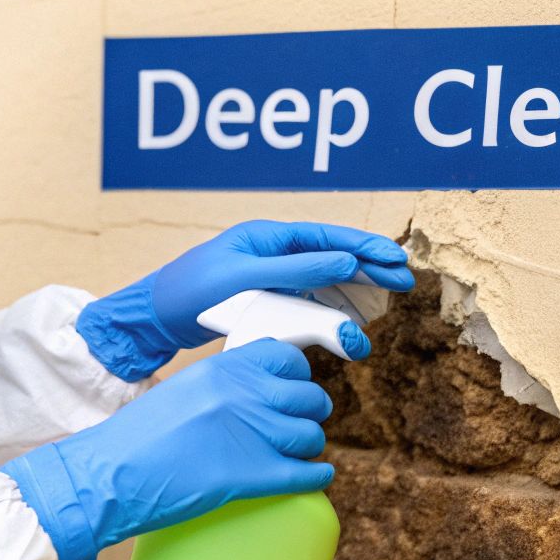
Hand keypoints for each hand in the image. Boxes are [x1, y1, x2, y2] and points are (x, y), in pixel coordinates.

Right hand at [0, 339, 333, 559]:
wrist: (110, 475)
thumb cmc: (134, 438)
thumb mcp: (179, 392)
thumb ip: (219, 387)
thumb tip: (250, 395)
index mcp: (222, 369)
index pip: (287, 358)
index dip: (296, 376)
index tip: (290, 389)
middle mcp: (242, 394)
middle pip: (309, 397)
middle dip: (308, 413)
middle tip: (295, 425)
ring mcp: (252, 434)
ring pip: (311, 436)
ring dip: (307, 447)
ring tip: (293, 455)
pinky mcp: (254, 476)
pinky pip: (307, 474)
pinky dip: (315, 477)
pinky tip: (312, 478)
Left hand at [78, 220, 412, 381]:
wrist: (155, 319)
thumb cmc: (191, 292)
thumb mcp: (245, 278)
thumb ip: (297, 270)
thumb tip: (345, 262)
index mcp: (267, 237)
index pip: (326, 237)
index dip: (364, 247)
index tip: (395, 258)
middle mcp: (273, 253)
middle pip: (332, 257)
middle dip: (370, 268)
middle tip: (404, 282)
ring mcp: (271, 278)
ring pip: (325, 281)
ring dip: (356, 291)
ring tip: (386, 302)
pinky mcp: (266, 301)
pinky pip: (308, 302)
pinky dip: (332, 310)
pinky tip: (351, 322)